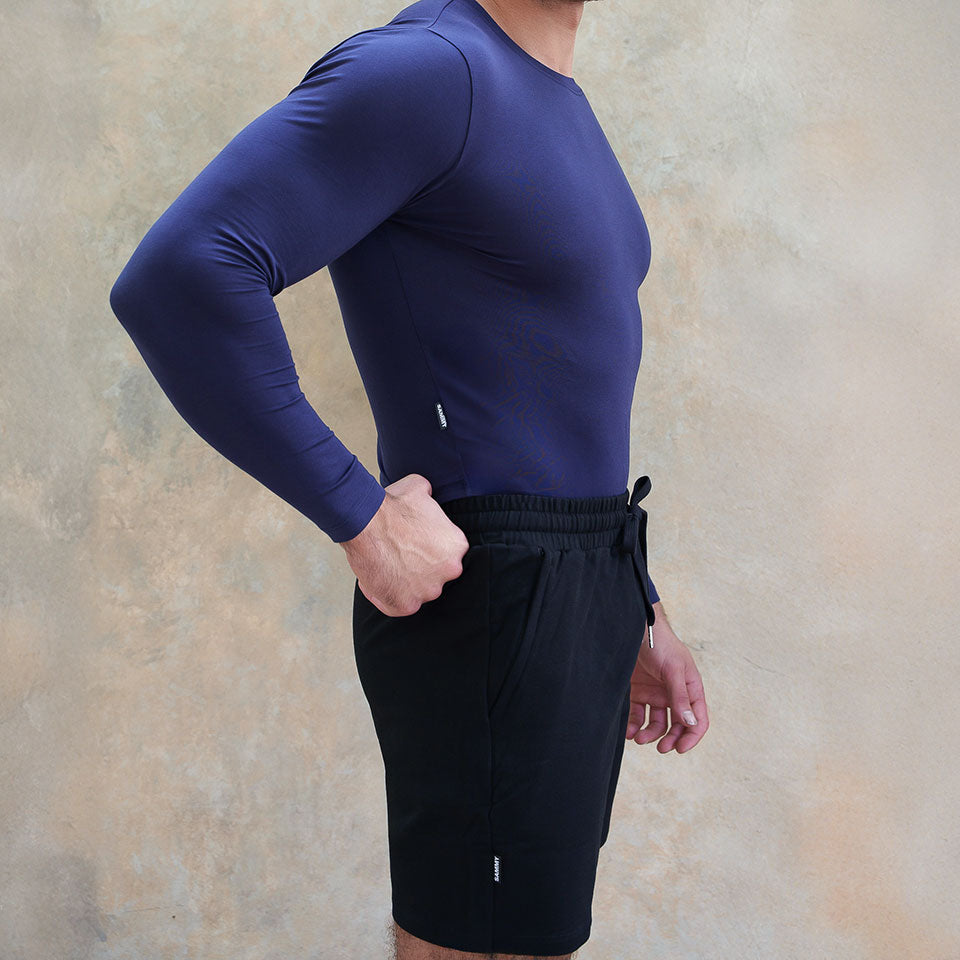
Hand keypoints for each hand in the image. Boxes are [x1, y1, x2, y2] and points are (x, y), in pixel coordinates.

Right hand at [339, 473, 470, 616]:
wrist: (367, 521)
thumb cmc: (392, 505)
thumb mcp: (420, 489)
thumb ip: (430, 500)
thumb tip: (428, 496)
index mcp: (457, 547)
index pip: (446, 553)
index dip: (429, 549)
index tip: (414, 544)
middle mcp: (449, 571)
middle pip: (436, 574)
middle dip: (420, 567)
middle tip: (400, 555)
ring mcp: (428, 591)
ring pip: (419, 591)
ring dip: (405, 582)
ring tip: (388, 565)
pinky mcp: (406, 605)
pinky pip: (400, 606)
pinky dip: (389, 596)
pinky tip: (380, 580)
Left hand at [625, 604, 708, 753]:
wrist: (632, 627)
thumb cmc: (659, 643)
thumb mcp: (672, 669)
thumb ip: (680, 696)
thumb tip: (690, 723)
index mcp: (690, 688)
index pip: (698, 718)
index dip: (692, 736)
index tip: (679, 749)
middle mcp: (674, 693)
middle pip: (677, 725)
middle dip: (670, 739)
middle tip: (660, 748)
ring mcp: (655, 693)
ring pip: (656, 723)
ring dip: (649, 734)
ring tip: (638, 738)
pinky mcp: (637, 691)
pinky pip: (637, 714)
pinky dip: (634, 724)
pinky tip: (628, 730)